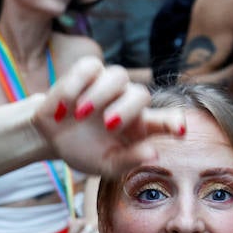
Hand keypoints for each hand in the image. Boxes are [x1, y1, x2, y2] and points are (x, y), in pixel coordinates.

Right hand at [31, 57, 185, 176]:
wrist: (52, 140)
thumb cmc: (85, 152)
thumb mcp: (107, 165)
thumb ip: (130, 161)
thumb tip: (154, 154)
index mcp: (141, 126)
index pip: (168, 119)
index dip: (175, 122)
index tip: (180, 132)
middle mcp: (127, 101)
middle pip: (141, 94)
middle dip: (127, 109)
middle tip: (109, 126)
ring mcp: (107, 84)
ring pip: (118, 75)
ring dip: (101, 94)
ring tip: (82, 115)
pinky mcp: (86, 73)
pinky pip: (88, 67)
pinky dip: (76, 84)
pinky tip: (64, 108)